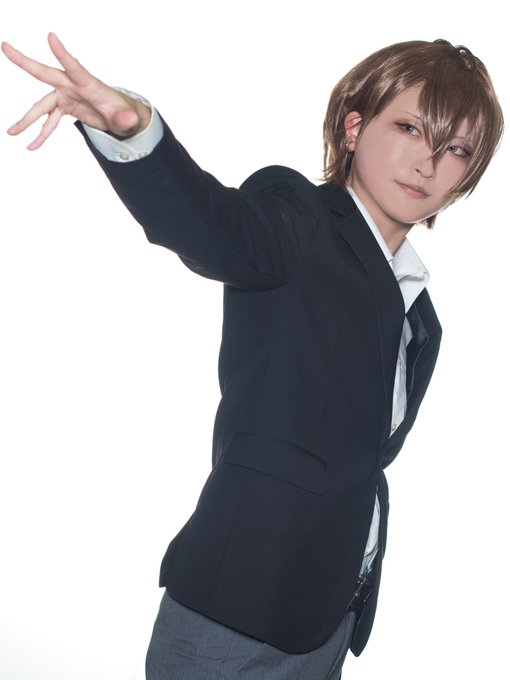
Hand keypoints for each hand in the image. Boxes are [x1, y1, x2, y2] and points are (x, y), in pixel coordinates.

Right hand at [2, 33, 150, 149]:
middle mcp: (73, 86)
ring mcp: (66, 96)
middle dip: (25, 62)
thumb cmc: (124, 113)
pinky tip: (32, 145)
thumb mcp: (127, 118)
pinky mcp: (64, 107)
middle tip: (5, 47)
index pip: (74, 67)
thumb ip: (126, 118)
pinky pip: (48, 121)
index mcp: (88, 83)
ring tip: (12, 133)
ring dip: (27, 120)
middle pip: (45, 73)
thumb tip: (132, 119)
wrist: (120, 118)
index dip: (63, 53)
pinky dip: (41, 133)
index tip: (51, 36)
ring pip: (41, 106)